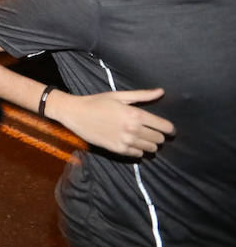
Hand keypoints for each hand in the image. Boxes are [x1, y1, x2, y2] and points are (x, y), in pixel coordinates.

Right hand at [52, 87, 173, 156]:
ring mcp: (126, 141)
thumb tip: (161, 92)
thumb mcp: (119, 95)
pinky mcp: (118, 150)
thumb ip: (143, 95)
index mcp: (135, 114)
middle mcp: (133, 129)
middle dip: (158, 135)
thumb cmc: (97, 102)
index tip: (168, 129)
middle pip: (159, 139)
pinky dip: (138, 150)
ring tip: (141, 137)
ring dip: (149, 144)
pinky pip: (138, 154)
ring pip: (151, 149)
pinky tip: (131, 142)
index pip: (164, 127)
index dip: (170, 128)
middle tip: (150, 131)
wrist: (75, 113)